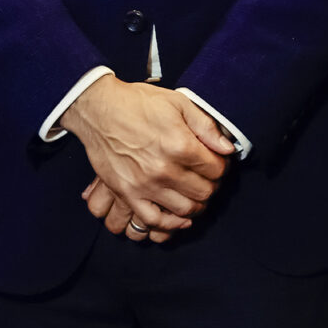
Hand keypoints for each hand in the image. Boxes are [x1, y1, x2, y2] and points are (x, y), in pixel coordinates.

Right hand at [61, 77, 232, 235]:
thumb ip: (206, 126)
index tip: (218, 162)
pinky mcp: (127, 194)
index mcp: (180, 145)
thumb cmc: (138, 103)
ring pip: (184, 210)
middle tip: (207, 178)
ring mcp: (145, 185)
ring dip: (196, 206)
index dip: (222, 166)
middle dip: (211, 186)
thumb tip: (228, 148)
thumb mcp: (178, 102)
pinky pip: (153, 221)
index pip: (216, 169)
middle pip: (203, 192)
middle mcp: (165, 169)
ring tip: (195, 195)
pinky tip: (179, 218)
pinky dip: (170, 224)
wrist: (99, 109)